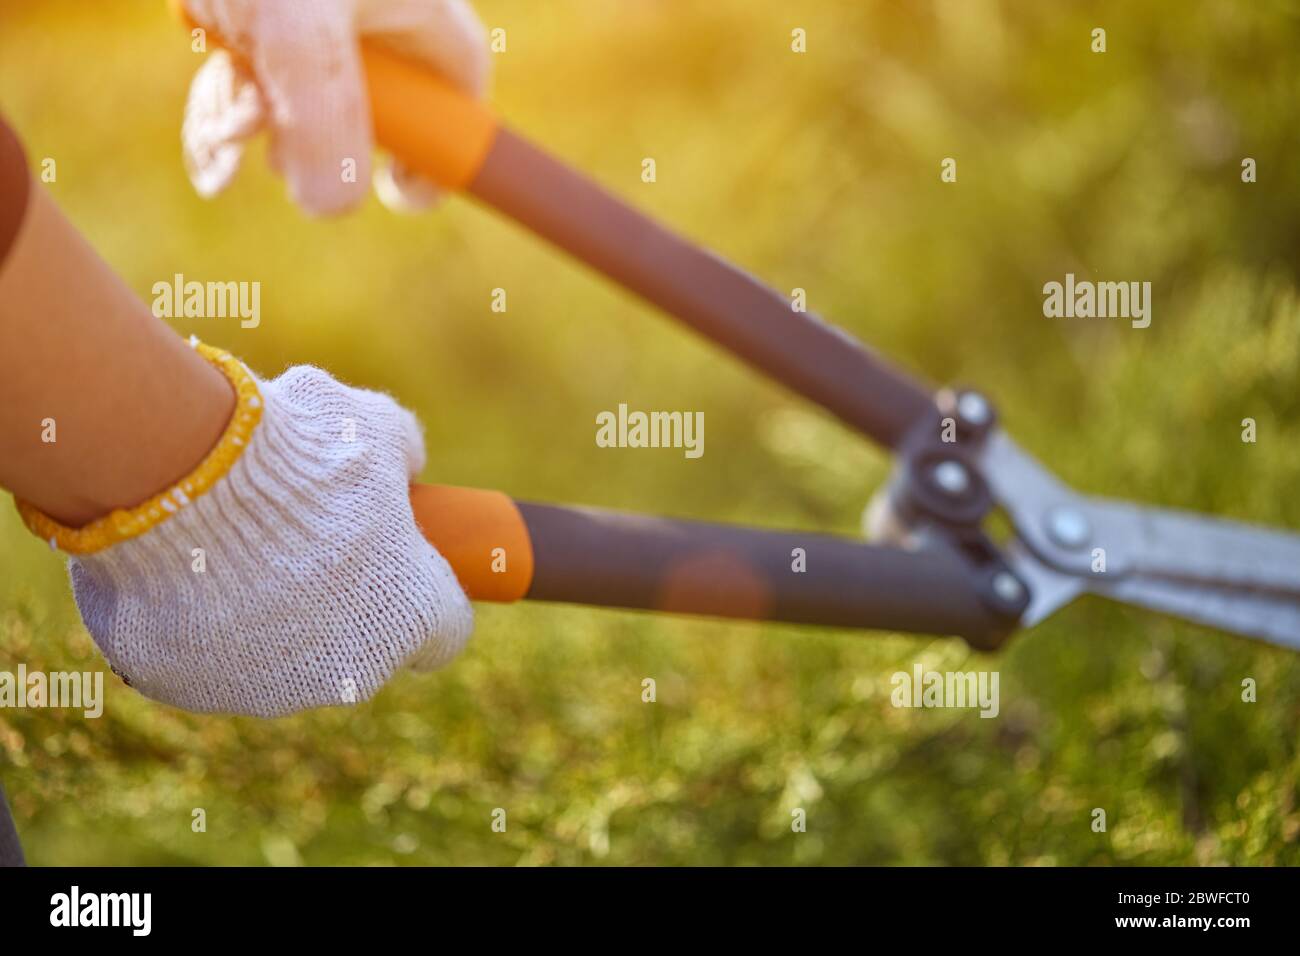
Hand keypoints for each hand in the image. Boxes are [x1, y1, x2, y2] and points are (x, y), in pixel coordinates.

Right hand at [63, 349, 473, 715]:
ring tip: (235, 549)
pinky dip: (198, 624)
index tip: (403, 567)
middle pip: (361, 651)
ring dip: (270, 620)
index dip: (426, 595)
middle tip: (305, 545)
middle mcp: (347, 673)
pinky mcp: (191, 688)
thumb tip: (408, 464)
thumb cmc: (294, 453)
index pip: (444, 631)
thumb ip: (404, 448)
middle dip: (341, 606)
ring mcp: (265, 690)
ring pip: (280, 661)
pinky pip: (202, 657)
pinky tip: (184, 572)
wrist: (178, 474)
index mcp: (410, 619)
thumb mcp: (371, 425)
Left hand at [181, 0, 489, 214]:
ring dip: (261, 126)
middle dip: (318, 145)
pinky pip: (255, 74)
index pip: (459, 97)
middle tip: (277, 158)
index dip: (442, 153)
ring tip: (222, 120)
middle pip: (371, 110)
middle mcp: (371, 9)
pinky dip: (230, 100)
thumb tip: (331, 207)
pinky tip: (207, 113)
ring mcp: (311, 8)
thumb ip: (325, 121)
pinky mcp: (256, 7)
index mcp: (415, 6)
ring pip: (303, 98)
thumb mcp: (295, 26)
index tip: (397, 192)